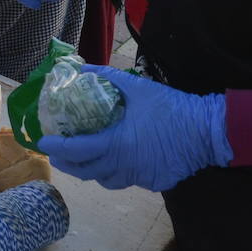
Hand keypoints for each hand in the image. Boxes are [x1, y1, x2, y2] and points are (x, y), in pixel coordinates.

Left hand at [37, 66, 231, 191]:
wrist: (208, 130)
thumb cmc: (170, 107)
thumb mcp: (137, 87)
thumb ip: (106, 77)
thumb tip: (79, 67)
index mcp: (116, 144)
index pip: (76, 151)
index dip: (57, 147)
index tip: (43, 141)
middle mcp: (124, 166)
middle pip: (86, 172)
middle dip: (67, 164)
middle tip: (57, 153)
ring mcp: (140, 178)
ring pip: (106, 181)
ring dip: (91, 171)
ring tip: (83, 159)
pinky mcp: (154, 183)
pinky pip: (128, 180)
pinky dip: (116, 172)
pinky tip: (117, 160)